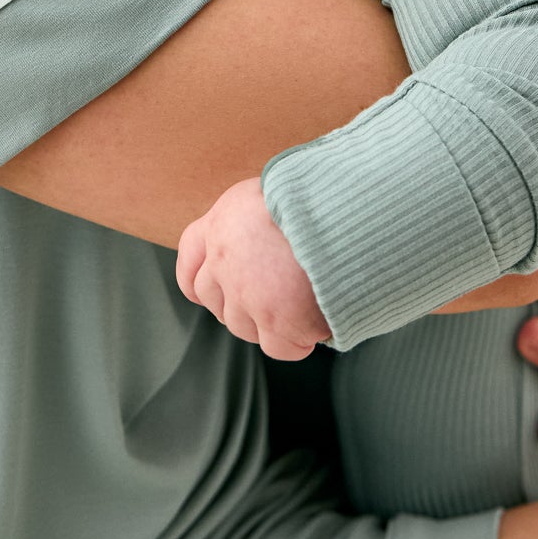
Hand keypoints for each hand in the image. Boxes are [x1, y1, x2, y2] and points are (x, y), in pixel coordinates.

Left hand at [175, 178, 331, 361]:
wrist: (348, 210)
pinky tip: (318, 321)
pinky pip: (279, 347)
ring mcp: (246, 292)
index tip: (219, 285)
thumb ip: (257, 219)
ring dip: (270, 322)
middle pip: (213, 299)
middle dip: (240, 304)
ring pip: (243, 327)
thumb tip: (267, 240)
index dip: (199, 278)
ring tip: (304, 299)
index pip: (189, 258)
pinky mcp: (276, 318)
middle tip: (277, 294)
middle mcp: (224, 258)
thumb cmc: (322, 196)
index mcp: (222, 220)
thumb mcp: (277, 190)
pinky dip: (299, 340)